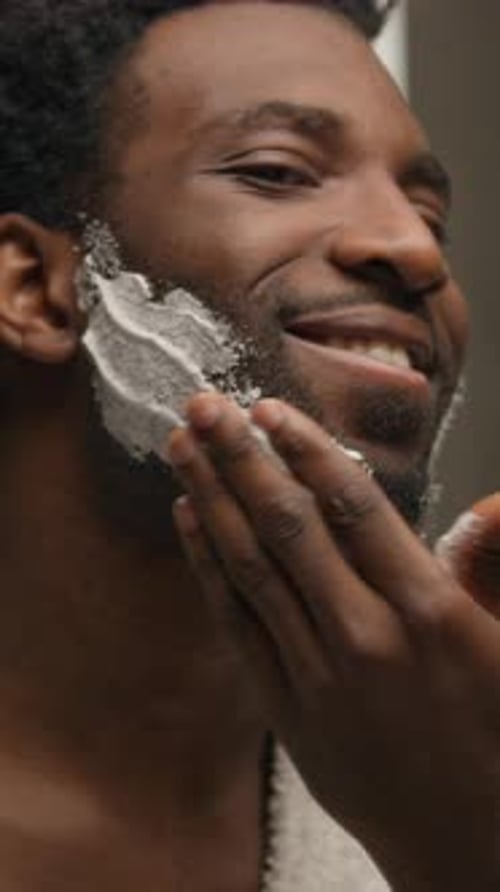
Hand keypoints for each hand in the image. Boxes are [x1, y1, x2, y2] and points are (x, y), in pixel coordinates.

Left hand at [168, 392, 499, 891]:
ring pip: (250, 567)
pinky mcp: (288, 708)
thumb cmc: (497, 734)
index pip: (352, 507)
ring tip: (181, 446)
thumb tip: (490, 504)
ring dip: (210, 499)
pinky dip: (209, 568)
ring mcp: (319, 674)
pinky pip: (237, 624)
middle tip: (200, 405)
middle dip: (238, 457)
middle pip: (287, 525)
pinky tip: (187, 521)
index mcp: (430, 609)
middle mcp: (366, 635)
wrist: (465, 841)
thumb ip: (491, 566)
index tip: (268, 408)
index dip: (303, 450)